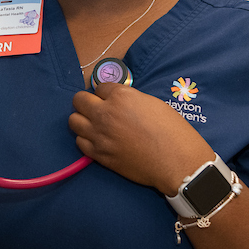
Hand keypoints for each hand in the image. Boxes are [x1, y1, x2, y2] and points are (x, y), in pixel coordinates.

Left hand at [68, 82, 212, 193]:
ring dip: (83, 120)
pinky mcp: (98, 154)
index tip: (111, 99)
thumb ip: (130, 99)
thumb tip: (119, 102)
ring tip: (95, 124)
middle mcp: (105, 113)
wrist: (175, 161)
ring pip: (73, 120)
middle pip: (79, 100)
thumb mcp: (151, 103)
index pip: (99, 87)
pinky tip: (98, 140)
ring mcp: (99, 135)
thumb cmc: (171, 130)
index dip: (106, 93)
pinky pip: (80, 142)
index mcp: (121, 96)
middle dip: (87, 102)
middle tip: (97, 108)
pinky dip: (86, 139)